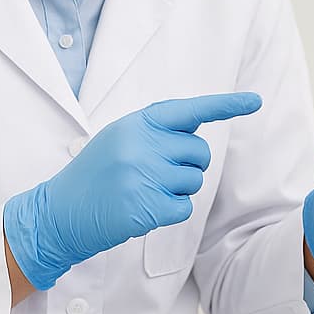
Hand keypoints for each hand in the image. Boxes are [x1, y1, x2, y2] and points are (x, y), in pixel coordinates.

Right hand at [3, 92, 261, 289]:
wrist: (59, 212)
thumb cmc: (95, 174)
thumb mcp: (119, 138)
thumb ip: (155, 130)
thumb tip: (197, 126)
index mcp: (137, 124)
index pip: (189, 110)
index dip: (225, 105)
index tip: (254, 101)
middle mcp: (142, 145)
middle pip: (199, 152)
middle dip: (188, 165)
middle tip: (158, 174)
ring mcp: (144, 176)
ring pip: (194, 181)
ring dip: (178, 189)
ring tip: (144, 190)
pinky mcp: (146, 207)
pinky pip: (184, 207)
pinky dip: (171, 211)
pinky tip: (144, 209)